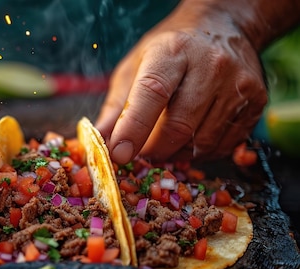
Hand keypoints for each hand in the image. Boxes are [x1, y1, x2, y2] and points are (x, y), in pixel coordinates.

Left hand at [95, 6, 266, 163]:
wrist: (224, 27)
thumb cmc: (170, 51)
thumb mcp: (135, 67)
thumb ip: (116, 106)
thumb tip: (99, 142)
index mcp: (172, 52)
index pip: (152, 93)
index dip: (134, 128)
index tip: (119, 154)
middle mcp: (211, 65)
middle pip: (179, 126)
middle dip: (153, 149)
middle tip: (141, 152)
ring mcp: (238, 84)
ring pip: (201, 142)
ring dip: (176, 154)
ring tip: (165, 143)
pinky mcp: (256, 102)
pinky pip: (223, 146)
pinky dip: (200, 152)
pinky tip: (191, 138)